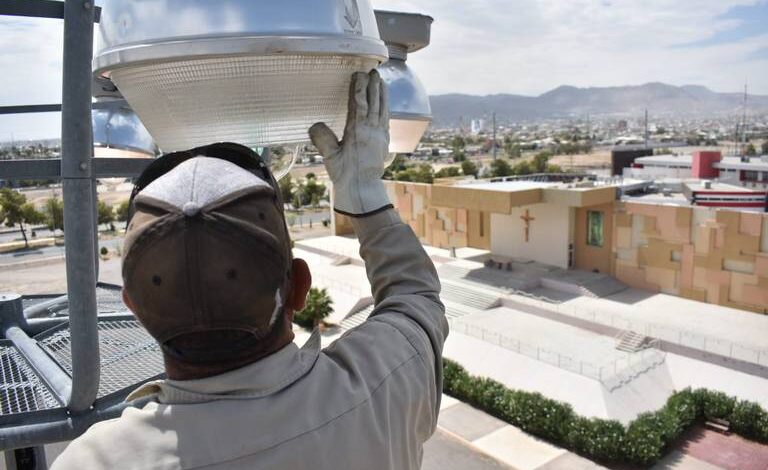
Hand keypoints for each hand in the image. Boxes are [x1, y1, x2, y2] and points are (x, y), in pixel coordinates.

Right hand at [309, 70, 391, 216]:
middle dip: (374, 86)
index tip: (359, 74)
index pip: (359, 103)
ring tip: (383, 82)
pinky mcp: (384, 143)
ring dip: (383, 94)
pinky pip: (386, 120)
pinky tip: (385, 105)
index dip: (359, 87)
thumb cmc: (345, 175)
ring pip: (383, 110)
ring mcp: (380, 136)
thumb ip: (322, 139)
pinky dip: (386, 109)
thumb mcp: (330, 157)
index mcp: (357, 131)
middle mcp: (371, 130)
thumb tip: (314, 125)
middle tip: (374, 71)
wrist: (363, 191)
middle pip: (374, 102)